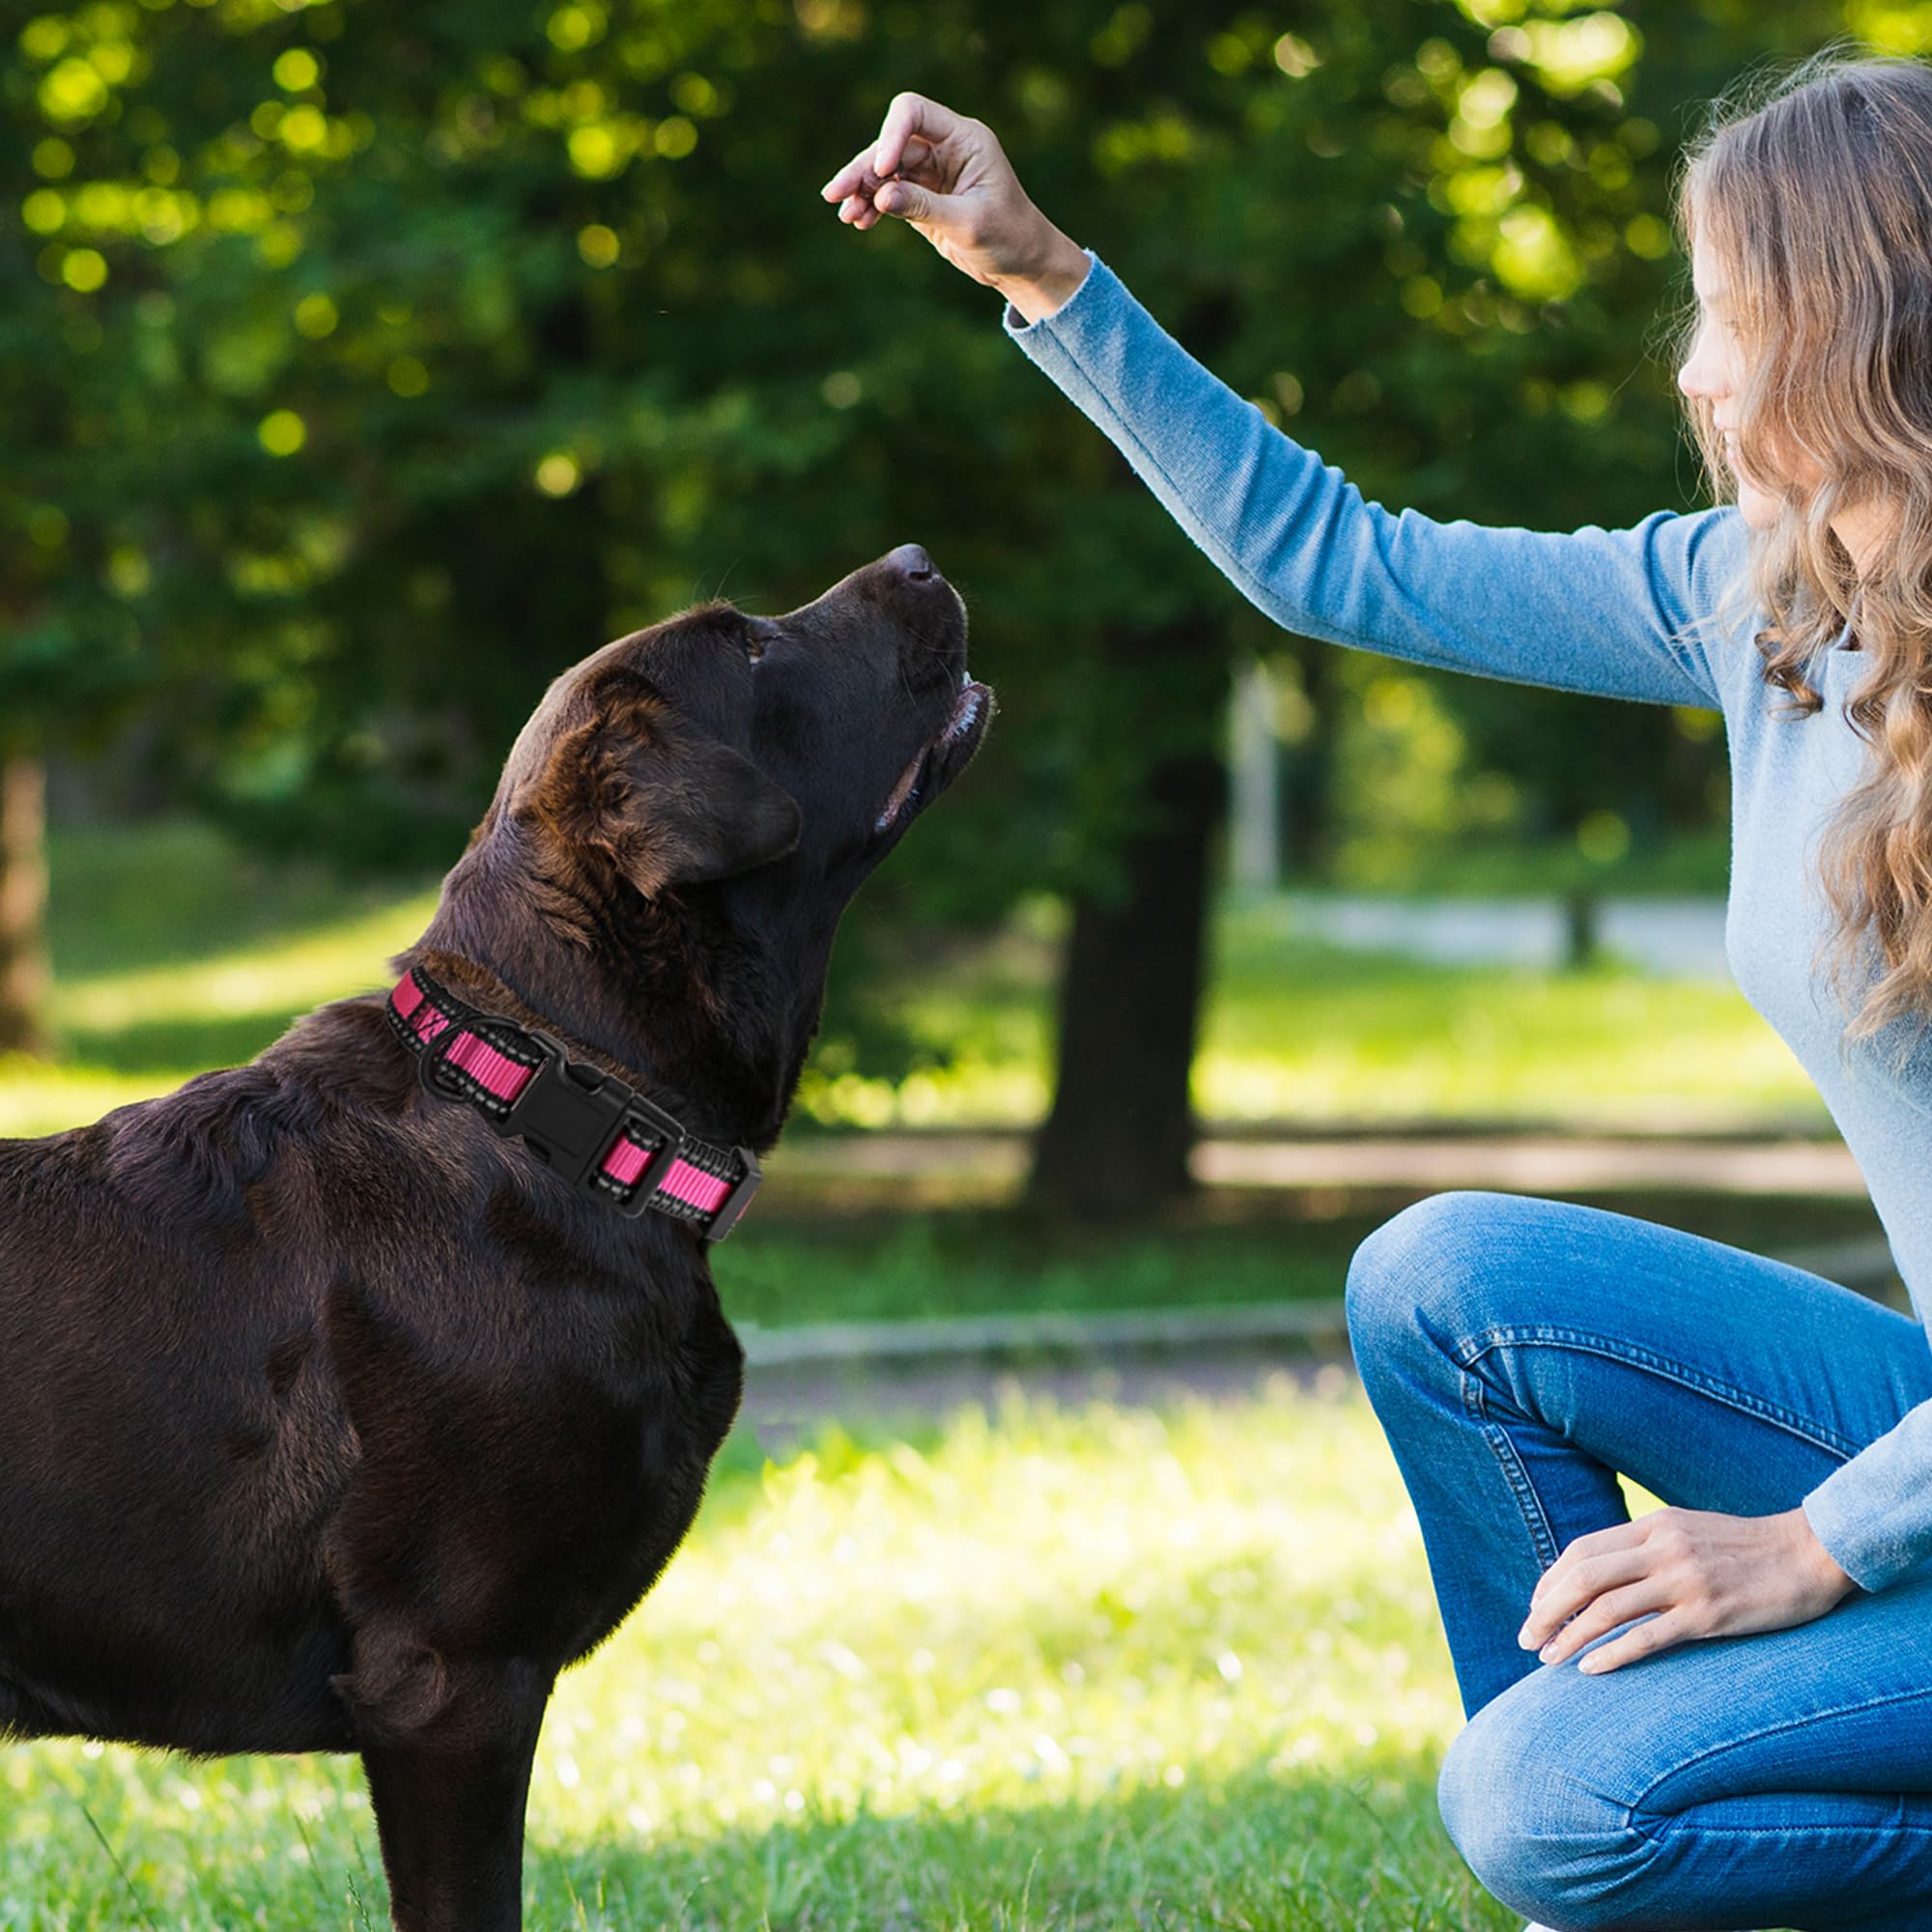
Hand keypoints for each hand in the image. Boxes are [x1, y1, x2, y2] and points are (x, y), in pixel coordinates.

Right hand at [819, 92, 1090, 322]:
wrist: (1022, 264)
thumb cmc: (1009, 237)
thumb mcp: (969, 223)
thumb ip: (925, 207)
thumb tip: (881, 195)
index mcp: (964, 139)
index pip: (913, 113)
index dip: (891, 135)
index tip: (882, 170)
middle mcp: (945, 149)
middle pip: (890, 145)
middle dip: (863, 169)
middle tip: (835, 194)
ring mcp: (931, 173)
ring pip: (884, 171)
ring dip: (862, 190)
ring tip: (846, 215)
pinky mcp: (921, 198)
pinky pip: (888, 194)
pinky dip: (872, 206)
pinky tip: (858, 222)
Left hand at [1518, 1504, 1857, 1674]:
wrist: (1810, 1553)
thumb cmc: (1747, 1548)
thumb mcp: (1687, 1532)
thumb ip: (1647, 1547)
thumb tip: (1603, 1573)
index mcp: (1652, 1526)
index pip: (1581, 1551)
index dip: (1550, 1581)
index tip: (1536, 1607)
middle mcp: (1661, 1548)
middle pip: (1582, 1578)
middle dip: (1546, 1610)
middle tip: (1526, 1639)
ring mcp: (1684, 1581)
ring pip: (1607, 1609)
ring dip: (1570, 1636)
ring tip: (1549, 1659)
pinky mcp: (1709, 1614)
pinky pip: (1649, 1637)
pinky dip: (1613, 1654)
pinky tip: (1591, 1669)